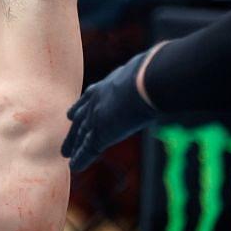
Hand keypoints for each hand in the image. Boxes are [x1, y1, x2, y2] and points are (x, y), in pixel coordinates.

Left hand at [61, 48, 156, 170]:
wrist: (143, 83)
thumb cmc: (150, 74)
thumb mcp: (145, 71)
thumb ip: (148, 72)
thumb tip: (166, 63)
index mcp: (106, 86)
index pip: (89, 98)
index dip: (82, 106)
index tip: (73, 113)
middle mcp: (95, 102)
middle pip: (80, 118)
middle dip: (73, 129)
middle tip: (66, 134)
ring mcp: (95, 118)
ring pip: (80, 135)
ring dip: (72, 145)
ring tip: (64, 154)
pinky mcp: (99, 133)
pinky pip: (86, 149)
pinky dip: (80, 158)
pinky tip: (74, 166)